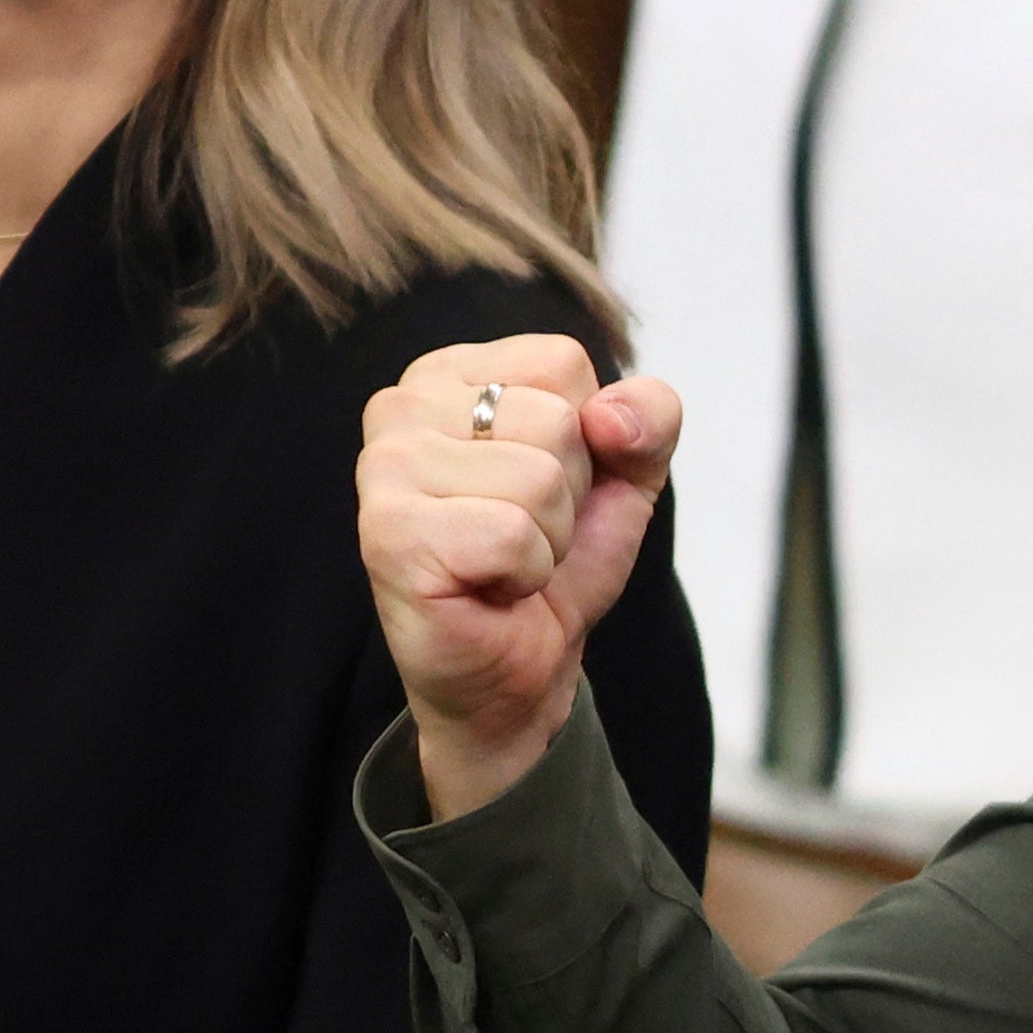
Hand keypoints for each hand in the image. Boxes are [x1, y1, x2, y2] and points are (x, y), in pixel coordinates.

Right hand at [358, 334, 679, 822]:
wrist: (520, 670)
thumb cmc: (552, 564)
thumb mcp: (624, 476)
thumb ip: (647, 419)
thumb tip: (610, 416)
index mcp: (449, 373)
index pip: (562, 361)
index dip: (586, 438)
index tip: (541, 486)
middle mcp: (401, 405)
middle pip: (555, 420)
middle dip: (567, 495)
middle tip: (523, 535)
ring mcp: (385, 467)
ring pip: (538, 479)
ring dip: (547, 539)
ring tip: (505, 563)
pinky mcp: (388, 533)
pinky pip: (513, 534)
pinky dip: (524, 573)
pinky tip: (488, 588)